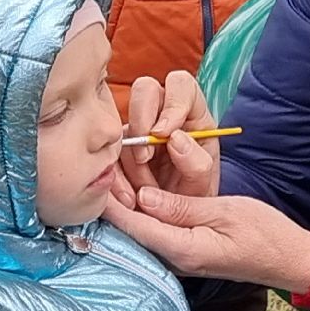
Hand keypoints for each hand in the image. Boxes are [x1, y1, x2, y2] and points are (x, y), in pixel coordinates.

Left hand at [102, 188, 309, 292]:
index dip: (110, 203)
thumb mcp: (224, 211)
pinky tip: (137, 190)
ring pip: (142, 228)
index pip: (135, 225)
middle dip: (114, 200)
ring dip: (126, 203)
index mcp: (182, 249)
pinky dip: (143, 210)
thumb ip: (181, 206)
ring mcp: (180, 256)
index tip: (93, 179)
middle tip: (100, 168)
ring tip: (112, 172)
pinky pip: (156, 230)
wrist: (289, 259)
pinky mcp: (186, 250)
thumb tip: (143, 197)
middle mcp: (175, 257)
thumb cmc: (264, 233)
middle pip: (132, 228)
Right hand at [114, 71, 220, 207]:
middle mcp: (163, 116)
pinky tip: (128, 199)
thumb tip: (175, 139)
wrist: (174, 225)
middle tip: (145, 157)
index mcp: (192, 114)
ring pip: (123, 125)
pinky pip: (107, 152)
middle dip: (141, 121)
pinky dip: (115, 177)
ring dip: (130, 162)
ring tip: (143, 192)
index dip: (171, 103)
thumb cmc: (194, 199)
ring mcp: (138, 130)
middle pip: (145, 89)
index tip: (164, 133)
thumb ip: (197, 163)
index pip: (181, 85)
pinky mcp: (118, 150)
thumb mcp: (202, 185)